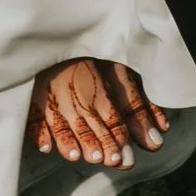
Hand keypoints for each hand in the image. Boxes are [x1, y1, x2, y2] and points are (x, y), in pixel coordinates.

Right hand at [27, 55, 169, 166]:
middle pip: (86, 122)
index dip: (114, 135)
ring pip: (61, 121)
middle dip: (95, 141)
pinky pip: (33, 116)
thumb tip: (163, 130)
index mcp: (98, 87)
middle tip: (104, 159)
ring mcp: (52, 96)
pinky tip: (45, 147)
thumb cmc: (91, 58)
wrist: (57, 36)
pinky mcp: (32, 97)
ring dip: (68, 139)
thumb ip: (137, 102)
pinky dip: (38, 132)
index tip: (120, 156)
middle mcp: (76, 93)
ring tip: (76, 156)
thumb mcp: (117, 72)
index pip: (108, 114)